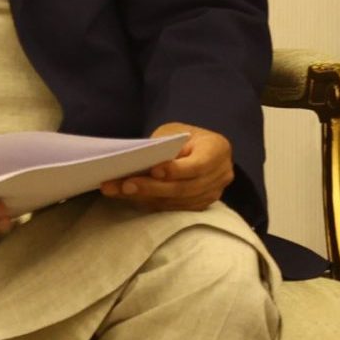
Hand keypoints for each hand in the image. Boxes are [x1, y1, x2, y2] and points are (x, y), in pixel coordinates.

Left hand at [104, 123, 233, 211]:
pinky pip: (174, 208)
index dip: (176, 170)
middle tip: (125, 185)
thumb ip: (164, 146)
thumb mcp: (176, 131)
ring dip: (146, 197)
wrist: (200, 148)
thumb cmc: (185, 136)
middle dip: (152, 188)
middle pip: (185, 188)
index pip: (198, 165)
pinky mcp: (201, 205)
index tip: (153, 170)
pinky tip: (131, 197)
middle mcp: (220, 174)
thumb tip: (140, 162)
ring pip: (177, 201)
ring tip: (119, 191)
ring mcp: (213, 193)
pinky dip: (152, 203)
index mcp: (218, 149)